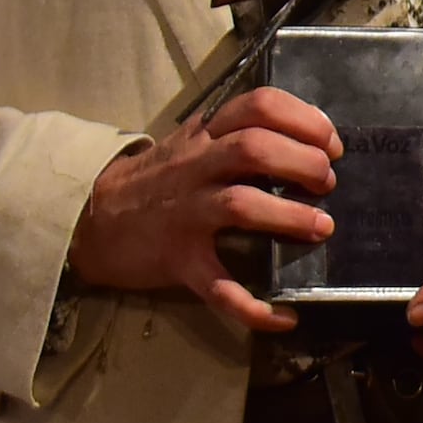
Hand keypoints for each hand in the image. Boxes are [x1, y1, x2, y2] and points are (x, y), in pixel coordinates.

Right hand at [68, 89, 340, 336]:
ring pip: (240, 205)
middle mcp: (195, 168)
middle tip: (326, 182)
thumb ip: (234, 133)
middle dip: (302, 161)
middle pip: (254, 148)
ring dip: (288, 215)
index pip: (258, 105)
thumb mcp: (190, 142)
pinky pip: (218, 286)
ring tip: (320, 226)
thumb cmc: (155, 180)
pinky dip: (253, 307)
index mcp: (204, 136)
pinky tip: (284, 317)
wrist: (92, 219)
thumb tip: (304, 137)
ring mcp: (186, 213)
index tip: (330, 143)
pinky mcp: (178, 259)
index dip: (303, 120)